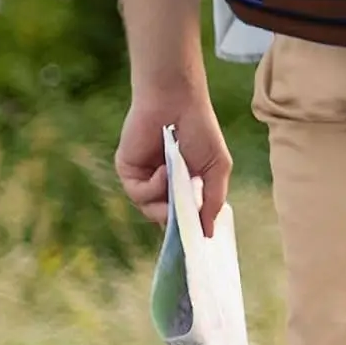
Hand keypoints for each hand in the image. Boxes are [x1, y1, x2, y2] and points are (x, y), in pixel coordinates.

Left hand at [116, 86, 230, 239]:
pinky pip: (138, 194)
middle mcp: (162, 185)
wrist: (177, 102)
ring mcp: (145, 179)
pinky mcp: (128, 172)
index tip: (197, 242)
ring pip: (150, 210)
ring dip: (165, 201)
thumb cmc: (201, 129)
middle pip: (165, 218)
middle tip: (186, 220)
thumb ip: (213, 200)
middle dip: (177, 222)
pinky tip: (165, 169)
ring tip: (177, 180)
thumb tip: (209, 232)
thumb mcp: (217, 167)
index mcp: (184, 184)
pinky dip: (153, 186)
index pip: (184, 216)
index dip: (189, 229)